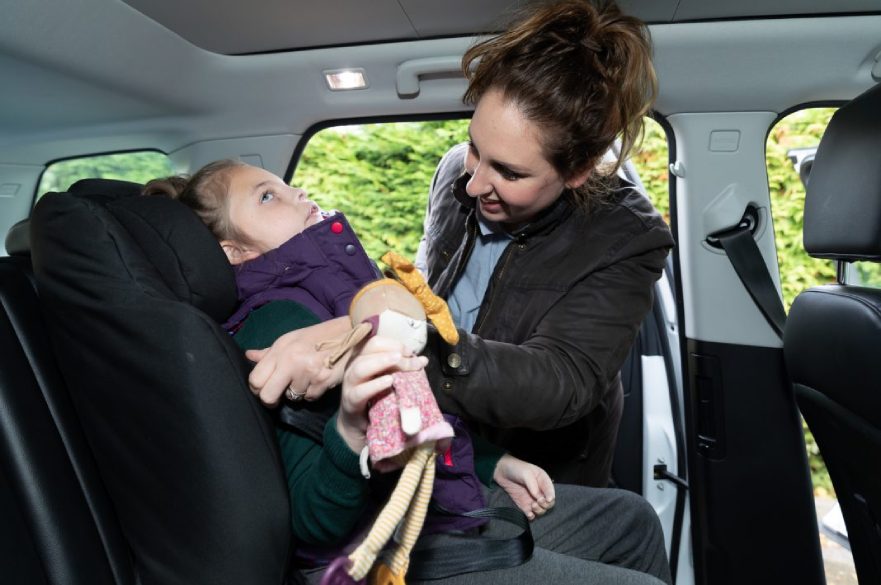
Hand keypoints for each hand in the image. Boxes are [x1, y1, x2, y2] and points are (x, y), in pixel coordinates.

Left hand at [245, 316, 349, 406]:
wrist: (349, 333)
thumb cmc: (317, 337)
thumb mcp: (291, 339)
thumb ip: (269, 353)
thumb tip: (249, 356)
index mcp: (280, 349)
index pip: (255, 379)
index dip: (257, 388)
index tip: (264, 388)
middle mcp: (291, 361)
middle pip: (267, 396)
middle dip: (271, 399)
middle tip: (278, 395)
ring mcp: (307, 373)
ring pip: (292, 397)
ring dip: (298, 391)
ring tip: (307, 376)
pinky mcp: (322, 381)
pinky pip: (309, 397)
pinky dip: (313, 391)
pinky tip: (318, 378)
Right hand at [337, 336, 427, 452]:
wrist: (358, 426)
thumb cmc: (375, 399)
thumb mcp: (388, 381)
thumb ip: (402, 370)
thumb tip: (422, 360)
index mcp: (363, 359)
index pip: (376, 343)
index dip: (394, 343)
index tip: (410, 352)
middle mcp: (354, 367)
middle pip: (370, 349)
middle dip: (392, 350)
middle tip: (409, 356)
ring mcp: (350, 384)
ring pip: (361, 367)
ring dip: (381, 361)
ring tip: (399, 360)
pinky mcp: (351, 402)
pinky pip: (360, 391)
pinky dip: (375, 385)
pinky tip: (389, 381)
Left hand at [493, 454, 554, 520]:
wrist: (502, 471)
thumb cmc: (516, 468)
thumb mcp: (526, 473)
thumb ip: (533, 485)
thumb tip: (538, 497)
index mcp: (543, 481)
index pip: (551, 492)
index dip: (550, 497)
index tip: (546, 499)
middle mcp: (540, 491)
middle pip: (549, 503)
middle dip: (545, 505)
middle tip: (538, 502)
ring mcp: (532, 499)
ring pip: (541, 510)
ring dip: (539, 510)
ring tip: (532, 505)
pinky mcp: (524, 505)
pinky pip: (531, 514)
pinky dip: (531, 516)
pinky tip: (528, 513)